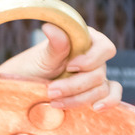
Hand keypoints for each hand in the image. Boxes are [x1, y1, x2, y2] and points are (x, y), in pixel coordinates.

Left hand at [0, 22, 121, 110]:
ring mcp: (96, 75)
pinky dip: (109, 101)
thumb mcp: (41, 57)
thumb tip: (50, 26)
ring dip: (78, 98)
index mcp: (84, 40)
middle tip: (50, 91)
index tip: (70, 66)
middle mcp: (94, 57)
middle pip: (99, 73)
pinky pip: (111, 95)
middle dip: (74, 85)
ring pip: (101, 88)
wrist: (23, 86)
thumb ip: (54, 46)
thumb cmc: (32, 67)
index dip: (91, 59)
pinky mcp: (95, 91)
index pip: (104, 47)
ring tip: (54, 102)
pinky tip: (96, 108)